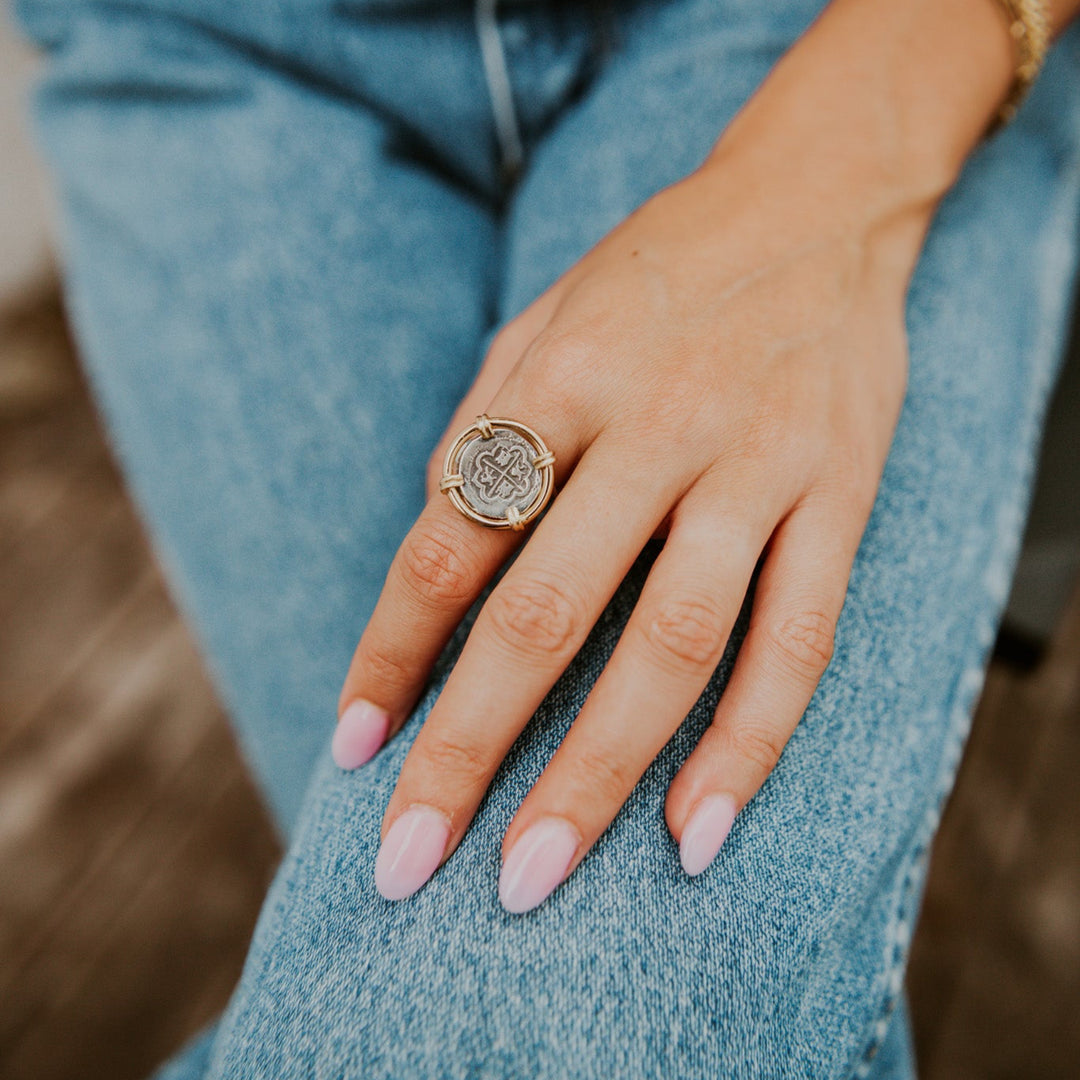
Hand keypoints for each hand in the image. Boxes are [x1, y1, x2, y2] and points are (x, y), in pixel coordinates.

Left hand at [334, 9, 952, 909]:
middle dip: (467, 748)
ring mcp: (757, 466)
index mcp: (559, 380)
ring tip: (529, 879)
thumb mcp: (539, 321)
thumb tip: (432, 549)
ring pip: (669, 647)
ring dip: (594, 775)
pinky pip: (799, 641)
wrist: (816, 204)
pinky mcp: (841, 495)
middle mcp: (655, 427)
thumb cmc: (655, 275)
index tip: (353, 743)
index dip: (391, 650)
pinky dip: (748, 746)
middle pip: (543, 614)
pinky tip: (695, 834)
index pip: (450, 541)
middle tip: (406, 863)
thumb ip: (482, 430)